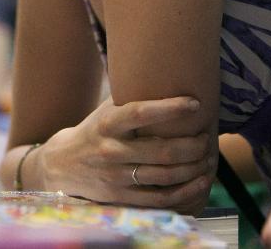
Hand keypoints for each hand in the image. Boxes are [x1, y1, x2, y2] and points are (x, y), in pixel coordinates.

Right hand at [34, 96, 213, 211]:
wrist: (61, 164)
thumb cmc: (94, 130)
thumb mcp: (106, 110)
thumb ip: (130, 96)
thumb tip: (166, 70)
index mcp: (108, 124)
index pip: (141, 112)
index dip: (170, 108)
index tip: (195, 103)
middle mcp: (110, 150)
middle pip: (161, 150)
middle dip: (193, 145)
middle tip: (207, 137)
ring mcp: (116, 177)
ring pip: (165, 176)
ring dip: (194, 168)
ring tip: (209, 158)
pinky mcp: (121, 198)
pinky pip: (160, 199)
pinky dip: (185, 192)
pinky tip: (200, 181)